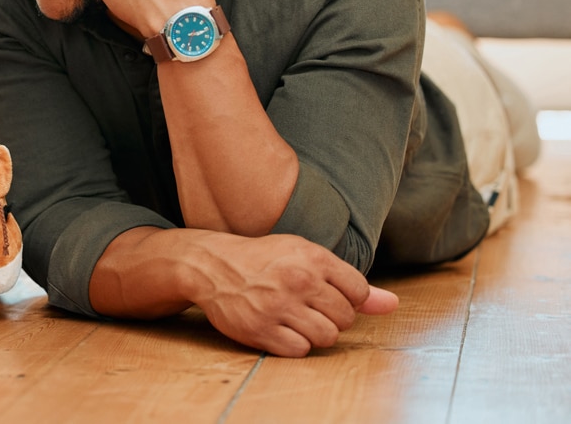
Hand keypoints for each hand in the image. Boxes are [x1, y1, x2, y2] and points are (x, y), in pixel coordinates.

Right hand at [192, 233, 397, 356]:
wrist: (213, 266)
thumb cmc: (265, 260)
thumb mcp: (305, 257)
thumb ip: (350, 282)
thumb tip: (393, 305)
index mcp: (312, 258)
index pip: (359, 292)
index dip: (347, 298)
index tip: (327, 293)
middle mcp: (298, 281)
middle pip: (345, 318)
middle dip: (332, 317)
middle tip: (308, 306)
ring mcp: (279, 306)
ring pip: (326, 337)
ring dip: (316, 333)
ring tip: (297, 318)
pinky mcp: (261, 329)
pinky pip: (300, 350)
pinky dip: (294, 344)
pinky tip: (281, 328)